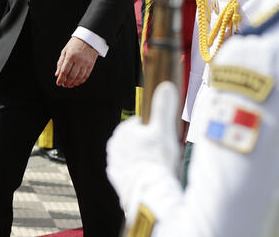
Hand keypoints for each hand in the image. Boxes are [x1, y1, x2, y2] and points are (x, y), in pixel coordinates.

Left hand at [55, 37, 98, 87]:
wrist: (89, 38)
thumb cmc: (75, 43)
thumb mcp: (65, 50)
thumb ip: (60, 62)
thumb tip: (57, 74)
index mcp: (70, 56)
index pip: (64, 71)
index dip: (61, 79)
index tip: (58, 83)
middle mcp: (78, 60)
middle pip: (72, 75)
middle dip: (67, 82)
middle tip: (64, 85)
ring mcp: (85, 63)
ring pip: (79, 77)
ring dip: (73, 83)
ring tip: (70, 85)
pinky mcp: (91, 64)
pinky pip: (86, 75)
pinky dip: (81, 81)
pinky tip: (77, 82)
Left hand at [106, 82, 180, 207]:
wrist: (149, 191)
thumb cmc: (157, 159)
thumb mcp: (163, 129)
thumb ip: (162, 107)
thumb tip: (165, 85)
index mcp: (123, 130)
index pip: (141, 124)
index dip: (154, 131)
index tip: (162, 139)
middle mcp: (114, 144)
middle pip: (136, 139)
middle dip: (148, 144)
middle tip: (161, 154)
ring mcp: (114, 161)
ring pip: (131, 154)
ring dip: (142, 158)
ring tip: (155, 166)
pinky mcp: (116, 177)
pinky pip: (128, 170)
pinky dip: (136, 171)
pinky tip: (147, 175)